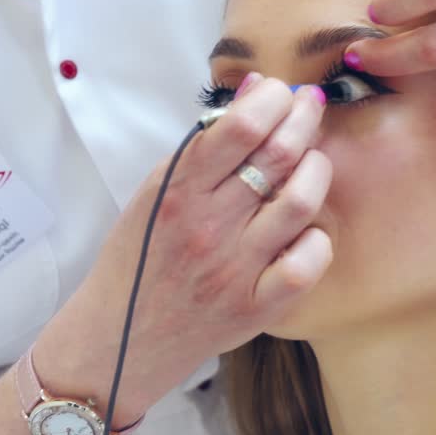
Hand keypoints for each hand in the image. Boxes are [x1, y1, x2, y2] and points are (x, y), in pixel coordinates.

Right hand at [37, 75, 333, 421]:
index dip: (273, 98)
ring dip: (316, 170)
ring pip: (301, 201)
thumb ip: (204, 146)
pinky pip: (308, 263)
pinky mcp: (256, 307)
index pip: (240, 127)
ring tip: (311, 163)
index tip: (280, 93)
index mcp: (178, 191)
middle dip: (304, 118)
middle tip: (309, 109)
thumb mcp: (155, 192)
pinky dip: (317, 239)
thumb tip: (255, 93)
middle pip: (278, 155)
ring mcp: (235, 269)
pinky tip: (306, 229)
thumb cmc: (139, 259)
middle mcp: (208, 227)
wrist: (118, 341)